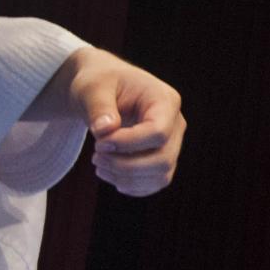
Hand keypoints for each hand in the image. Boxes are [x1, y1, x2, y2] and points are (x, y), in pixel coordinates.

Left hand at [52, 47, 185, 195]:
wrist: (104, 90)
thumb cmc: (101, 83)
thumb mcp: (93, 88)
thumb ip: (99, 107)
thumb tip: (105, 130)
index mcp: (165, 100)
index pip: (158, 132)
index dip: (128, 144)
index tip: (99, 143)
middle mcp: (175, 124)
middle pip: (163, 159)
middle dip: (126, 165)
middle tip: (95, 157)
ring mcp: (172, 144)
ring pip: (161, 175)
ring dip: (127, 178)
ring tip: (99, 165)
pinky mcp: (162, 160)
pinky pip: (156, 183)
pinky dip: (132, 186)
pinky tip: (110, 175)